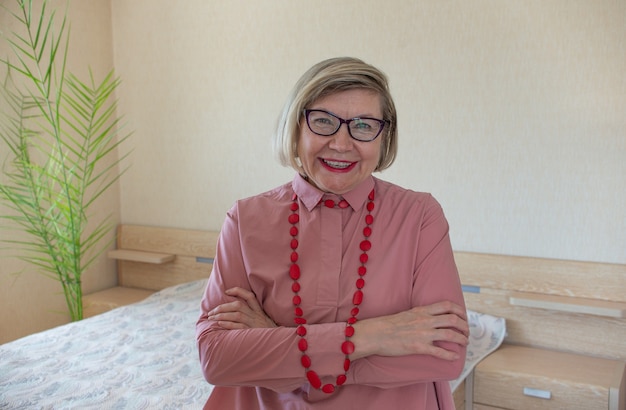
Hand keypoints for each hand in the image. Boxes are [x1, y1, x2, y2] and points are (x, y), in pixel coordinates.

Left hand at [206, 287, 276, 328]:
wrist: (277, 342)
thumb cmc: (266, 331)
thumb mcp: (262, 319)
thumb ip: (252, 313)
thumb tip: (234, 310)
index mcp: (259, 310)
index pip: (249, 296)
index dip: (237, 291)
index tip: (226, 291)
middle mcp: (256, 315)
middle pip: (238, 306)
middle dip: (222, 307)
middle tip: (211, 311)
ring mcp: (253, 324)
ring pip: (236, 315)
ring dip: (222, 316)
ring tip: (212, 318)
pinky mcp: (251, 333)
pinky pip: (238, 327)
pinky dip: (227, 324)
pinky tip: (220, 324)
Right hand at [352, 301, 468, 360]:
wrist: (375, 333)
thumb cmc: (388, 324)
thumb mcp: (407, 313)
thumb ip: (420, 314)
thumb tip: (430, 317)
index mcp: (422, 310)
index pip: (447, 305)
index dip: (459, 310)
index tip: (463, 315)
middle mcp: (425, 320)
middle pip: (453, 319)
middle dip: (464, 326)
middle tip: (467, 332)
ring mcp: (423, 334)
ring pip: (450, 335)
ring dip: (461, 339)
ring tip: (464, 343)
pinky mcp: (419, 347)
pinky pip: (440, 352)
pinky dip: (450, 355)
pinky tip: (455, 357)